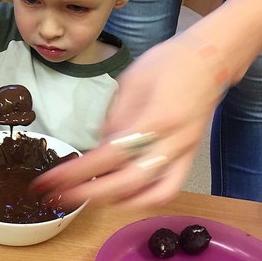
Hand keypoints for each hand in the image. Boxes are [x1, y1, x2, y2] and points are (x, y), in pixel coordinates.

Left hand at [32, 35, 227, 209]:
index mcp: (153, 120)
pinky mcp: (188, 157)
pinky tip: (122, 196)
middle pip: (127, 183)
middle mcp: (171, 144)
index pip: (108, 156)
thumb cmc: (167, 63)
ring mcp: (183, 154)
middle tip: (59, 196)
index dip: (77, 172)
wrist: (210, 60)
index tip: (52, 180)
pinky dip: (143, 199)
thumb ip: (114, 119)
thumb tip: (100, 146)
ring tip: (88, 196)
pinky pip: (167, 189)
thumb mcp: (130, 82)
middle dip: (88, 194)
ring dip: (116, 201)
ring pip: (151, 195)